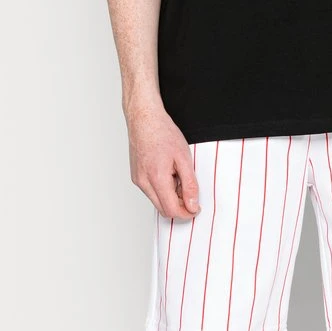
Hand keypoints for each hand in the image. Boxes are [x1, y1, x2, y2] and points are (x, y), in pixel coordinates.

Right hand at [126, 96, 201, 219]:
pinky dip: (162, 188)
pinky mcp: (136, 176)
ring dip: (171, 196)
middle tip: (189, 189)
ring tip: (178, 175)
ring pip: (157, 201)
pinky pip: (151, 191)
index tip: (196, 207)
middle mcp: (143, 183)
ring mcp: (137, 180)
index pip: (172, 210)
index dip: (187, 213)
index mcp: (156, 178)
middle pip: (163, 209)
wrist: (144, 118)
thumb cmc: (163, 132)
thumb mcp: (184, 157)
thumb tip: (192, 205)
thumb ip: (189, 184)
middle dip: (179, 205)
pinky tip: (168, 172)